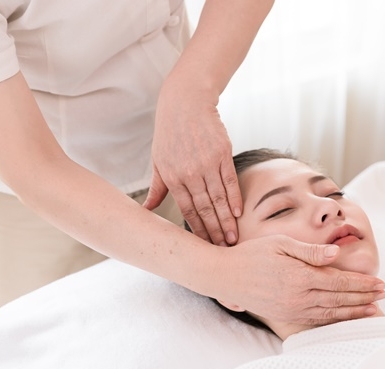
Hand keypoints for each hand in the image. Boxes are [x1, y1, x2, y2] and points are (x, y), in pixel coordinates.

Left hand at [144, 80, 241, 246]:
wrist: (185, 103)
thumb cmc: (169, 133)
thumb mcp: (158, 160)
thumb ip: (157, 188)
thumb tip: (146, 210)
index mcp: (172, 177)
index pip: (187, 211)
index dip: (197, 231)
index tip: (205, 247)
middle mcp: (189, 173)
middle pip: (204, 209)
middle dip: (214, 232)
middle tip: (223, 250)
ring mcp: (206, 163)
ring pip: (218, 198)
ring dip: (226, 221)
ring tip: (233, 239)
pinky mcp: (222, 153)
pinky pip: (229, 181)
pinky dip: (235, 198)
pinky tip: (238, 214)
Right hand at [216, 235, 384, 327]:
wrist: (225, 276)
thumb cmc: (251, 254)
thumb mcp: (279, 243)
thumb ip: (308, 251)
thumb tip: (335, 254)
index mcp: (299, 276)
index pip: (339, 281)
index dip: (361, 283)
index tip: (379, 283)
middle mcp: (298, 297)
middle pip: (340, 298)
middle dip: (364, 297)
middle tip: (384, 294)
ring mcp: (292, 309)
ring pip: (331, 313)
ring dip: (355, 312)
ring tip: (374, 310)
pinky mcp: (286, 316)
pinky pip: (316, 321)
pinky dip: (335, 320)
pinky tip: (346, 317)